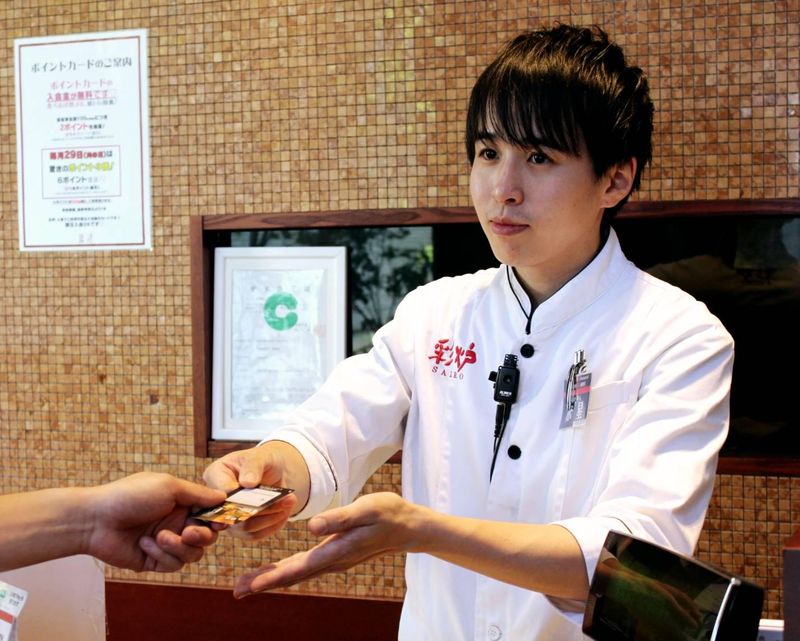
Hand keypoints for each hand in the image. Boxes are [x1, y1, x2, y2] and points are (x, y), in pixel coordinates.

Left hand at [85, 472, 226, 571]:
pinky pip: (174, 564)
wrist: (95, 520)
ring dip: (178, 547)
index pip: (210, 513)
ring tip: (158, 538)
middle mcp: (177, 522)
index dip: (218, 518)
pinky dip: (162, 555)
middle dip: (201, 535)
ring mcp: (166, 542)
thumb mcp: (169, 486)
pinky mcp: (154, 560)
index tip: (219, 521)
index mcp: (182, 502)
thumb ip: (198, 494)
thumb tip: (223, 496)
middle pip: (207, 536)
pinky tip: (144, 544)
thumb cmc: (130, 496)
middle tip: (188, 532)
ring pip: (193, 553)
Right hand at [203, 443, 302, 539]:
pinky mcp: (241, 530)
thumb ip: (253, 466)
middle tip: (283, 499)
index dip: (237, 496)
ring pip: (246, 528)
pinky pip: (256, 534)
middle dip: (261, 508)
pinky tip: (285, 511)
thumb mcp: (260, 456)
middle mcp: (217, 500)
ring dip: (271, 517)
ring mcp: (228, 518)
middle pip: (232, 514)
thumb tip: (247, 483)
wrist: (273, 471)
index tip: (256, 491)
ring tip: (289, 502)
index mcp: (215, 475)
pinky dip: (273, 524)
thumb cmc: (262, 461)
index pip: (220, 492)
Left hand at [233, 492, 418, 597]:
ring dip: (273, 577)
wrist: (408, 526)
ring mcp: (335, 560)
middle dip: (264, 582)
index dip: (271, 577)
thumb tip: (311, 527)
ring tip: (249, 583)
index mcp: (336, 551)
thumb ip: (339, 518)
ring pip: (298, 573)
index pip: (297, 568)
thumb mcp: (365, 509)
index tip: (248, 586)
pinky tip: (278, 570)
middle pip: (293, 575)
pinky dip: (287, 570)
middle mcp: (333, 561)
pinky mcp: (337, 555)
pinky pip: (306, 567)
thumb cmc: (388, 513)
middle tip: (237, 590)